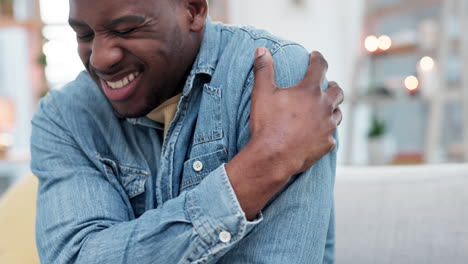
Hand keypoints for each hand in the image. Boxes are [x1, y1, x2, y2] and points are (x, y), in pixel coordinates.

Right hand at [249, 47, 342, 174]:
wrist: (272, 157)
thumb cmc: (267, 124)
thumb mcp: (262, 93)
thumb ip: (263, 69)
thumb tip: (261, 50)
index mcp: (309, 91)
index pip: (319, 67)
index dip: (317, 58)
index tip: (314, 56)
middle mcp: (324, 106)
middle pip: (337, 91)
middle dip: (332, 86)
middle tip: (328, 85)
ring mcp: (328, 126)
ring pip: (338, 113)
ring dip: (333, 109)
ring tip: (327, 109)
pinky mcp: (327, 144)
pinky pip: (331, 135)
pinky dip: (326, 132)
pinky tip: (320, 133)